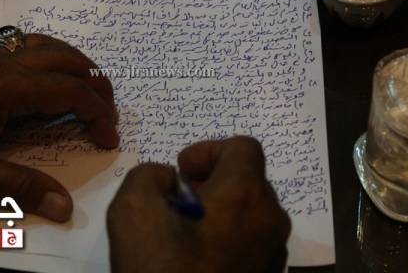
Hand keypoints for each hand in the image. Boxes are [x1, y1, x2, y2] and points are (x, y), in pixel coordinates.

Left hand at [0, 34, 117, 221]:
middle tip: (108, 113)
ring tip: (89, 87)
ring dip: (76, 63)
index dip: (98, 113)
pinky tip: (46, 71)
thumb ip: (18, 188)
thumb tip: (65, 205)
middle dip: (96, 83)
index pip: (71, 91)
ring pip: (49, 44)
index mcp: (10, 86)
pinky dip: (51, 54)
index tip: (108, 139)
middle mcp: (7, 62)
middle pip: (68, 60)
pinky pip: (28, 43)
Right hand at [107, 137, 289, 272]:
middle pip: (248, 179)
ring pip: (251, 213)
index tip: (182, 172)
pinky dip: (229, 238)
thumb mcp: (133, 207)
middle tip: (180, 200)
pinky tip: (199, 258)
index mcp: (246, 194)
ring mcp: (274, 254)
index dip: (208, 149)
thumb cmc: (160, 268)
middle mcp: (271, 220)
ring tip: (186, 231)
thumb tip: (169, 180)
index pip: (243, 146)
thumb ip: (149, 173)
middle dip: (213, 181)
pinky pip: (252, 242)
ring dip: (221, 210)